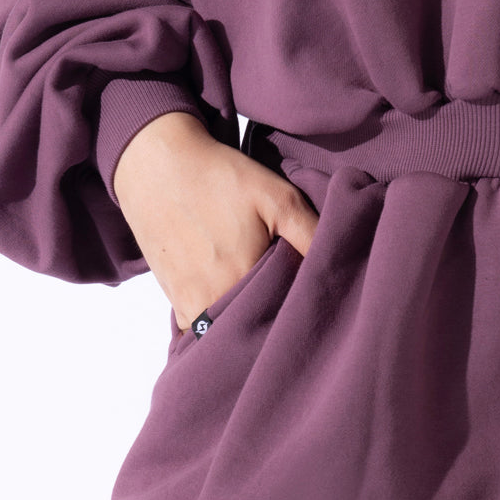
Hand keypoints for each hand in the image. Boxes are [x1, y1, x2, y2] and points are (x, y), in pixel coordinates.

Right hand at [113, 111, 319, 333]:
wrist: (158, 164)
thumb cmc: (220, 178)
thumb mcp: (277, 196)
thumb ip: (312, 233)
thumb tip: (342, 263)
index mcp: (243, 282)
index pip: (284, 318)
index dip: (302, 310)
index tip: (313, 300)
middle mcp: (212, 304)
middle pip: (254, 330)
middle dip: (274, 323)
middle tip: (291, 303)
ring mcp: (188, 306)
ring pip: (226, 334)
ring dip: (245, 327)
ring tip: (264, 305)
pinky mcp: (173, 301)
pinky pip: (200, 329)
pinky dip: (218, 324)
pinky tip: (232, 304)